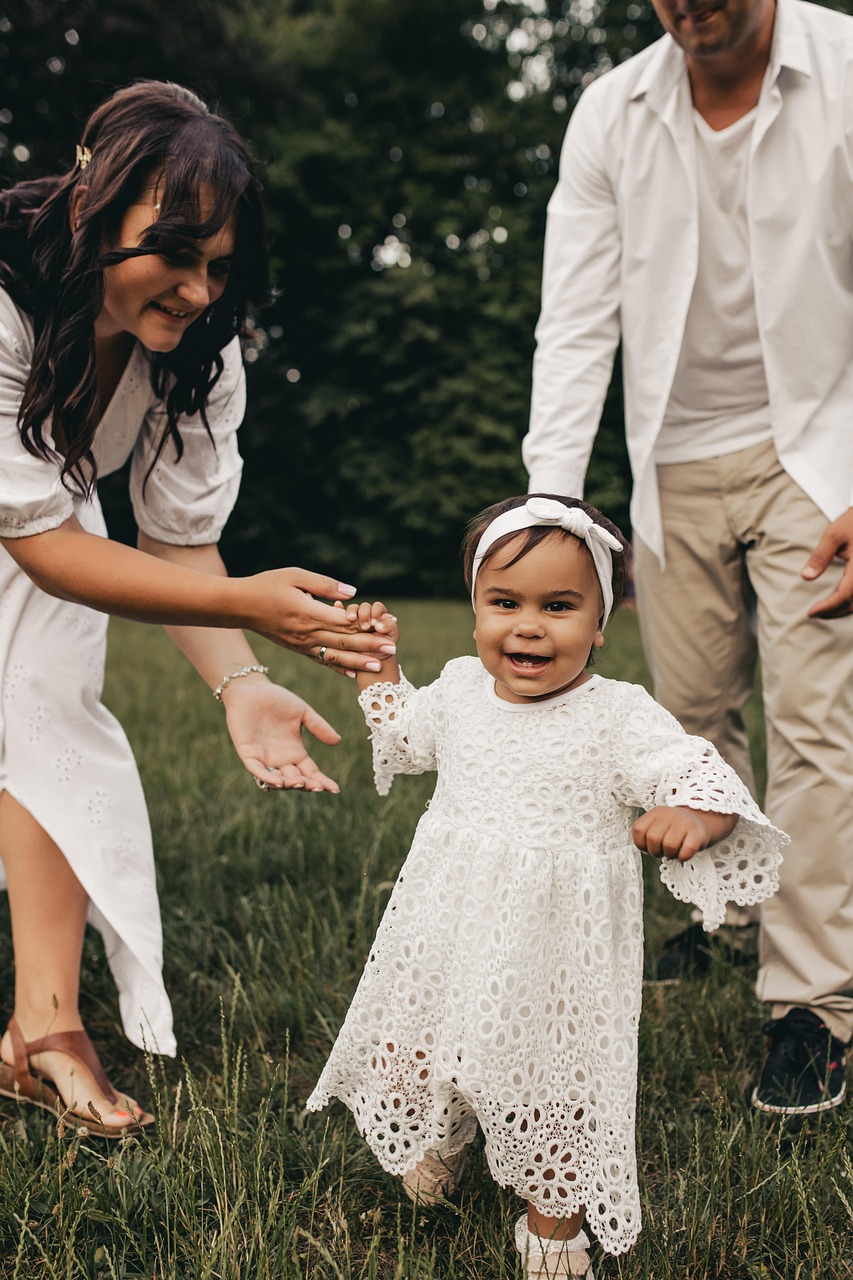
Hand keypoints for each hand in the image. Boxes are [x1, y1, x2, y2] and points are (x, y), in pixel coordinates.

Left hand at [221, 677, 341, 792]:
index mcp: (295, 752)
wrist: (252, 689)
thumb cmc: (277, 699)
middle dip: (307, 785)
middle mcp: (281, 759)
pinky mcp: (248, 754)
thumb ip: (319, 727)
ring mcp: (264, 758)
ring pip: (278, 780)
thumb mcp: (302, 713)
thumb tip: (338, 741)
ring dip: (289, 784)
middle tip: (317, 786)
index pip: (311, 772)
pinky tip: (279, 782)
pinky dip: (267, 778)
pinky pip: (258, 771)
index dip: (322, 781)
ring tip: (301, 783)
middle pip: (296, 780)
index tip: (335, 789)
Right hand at [245, 569, 397, 674]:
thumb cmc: (268, 585)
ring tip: (379, 666)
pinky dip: (339, 668)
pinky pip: (322, 660)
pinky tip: (354, 674)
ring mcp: (302, 644)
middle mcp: (307, 632)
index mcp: (309, 613)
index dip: (367, 624)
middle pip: (344, 641)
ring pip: (335, 656)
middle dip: (370, 646)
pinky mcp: (298, 649)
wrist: (240, 606)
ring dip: (358, 662)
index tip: (387, 624)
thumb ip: (325, 584)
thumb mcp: (296, 575)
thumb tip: (353, 592)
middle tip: (393, 649)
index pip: (344, 622)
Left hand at [632, 806, 736, 861]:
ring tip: (674, 852)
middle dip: (655, 851)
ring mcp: (685, 822)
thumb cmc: (674, 829)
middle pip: (653, 839)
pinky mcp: (698, 833)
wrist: (702, 819)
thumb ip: (646, 835)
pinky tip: (683, 854)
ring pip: (669, 846)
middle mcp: (669, 814)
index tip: (650, 846)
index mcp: (656, 812)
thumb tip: (645, 849)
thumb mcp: (658, 826)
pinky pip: (686, 852)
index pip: (638, 830)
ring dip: (670, 855)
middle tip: (663, 851)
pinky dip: (682, 858)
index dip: (641, 844)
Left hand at [802, 508, 852, 618]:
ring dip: (844, 609)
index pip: (845, 595)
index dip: (828, 607)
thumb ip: (820, 557)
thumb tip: (806, 577)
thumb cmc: (852, 522)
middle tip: (815, 614)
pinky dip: (851, 601)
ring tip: (825, 610)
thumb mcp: (834, 535)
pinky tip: (839, 601)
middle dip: (834, 612)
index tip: (810, 612)